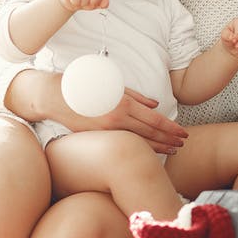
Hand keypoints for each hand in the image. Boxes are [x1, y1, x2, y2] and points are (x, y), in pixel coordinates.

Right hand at [59, 0, 109, 11]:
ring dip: (82, 4)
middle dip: (92, 2)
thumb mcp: (96, 2)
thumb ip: (103, 3)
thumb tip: (105, 4)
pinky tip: (73, 3)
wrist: (70, 0)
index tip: (93, 4)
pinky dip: (74, 3)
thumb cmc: (85, 0)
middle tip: (86, 6)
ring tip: (80, 4)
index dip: (98, 0)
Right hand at [61, 87, 188, 154]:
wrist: (53, 96)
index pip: (155, 120)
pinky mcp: (96, 138)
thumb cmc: (84, 85)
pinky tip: (149, 152)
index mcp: (123, 105)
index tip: (183, 133)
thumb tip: (155, 104)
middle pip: (150, 133)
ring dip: (158, 147)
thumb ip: (136, 96)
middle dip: (169, 139)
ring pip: (138, 142)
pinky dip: (138, 148)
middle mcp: (117, 120)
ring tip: (172, 150)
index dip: (171, 128)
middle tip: (183, 143)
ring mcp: (106, 131)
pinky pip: (122, 144)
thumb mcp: (113, 85)